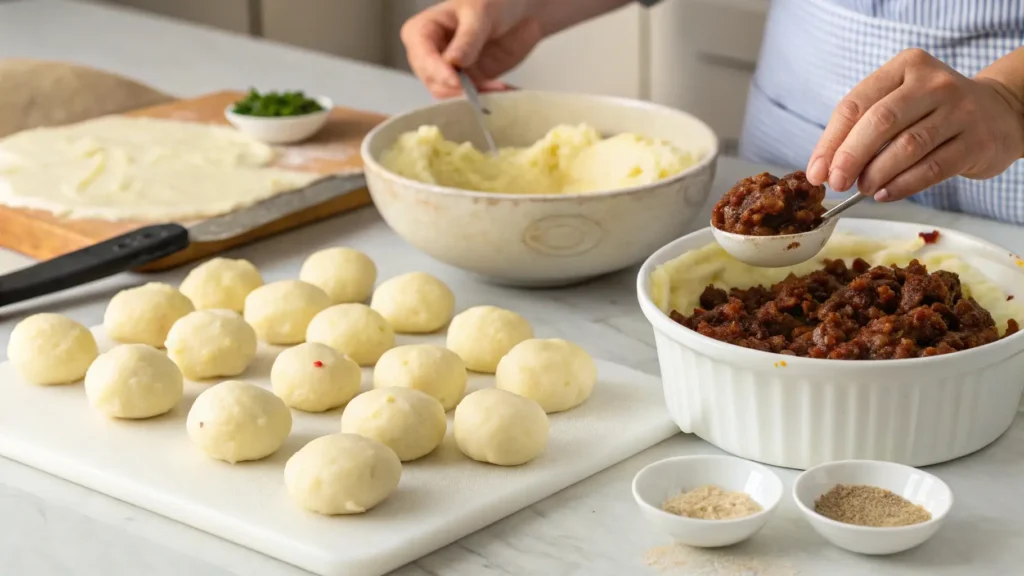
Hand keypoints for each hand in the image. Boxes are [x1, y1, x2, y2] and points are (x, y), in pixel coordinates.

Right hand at [400, 0, 542, 98]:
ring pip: (451, 95)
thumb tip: (453, 62)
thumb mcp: (480, 13)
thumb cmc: (495, 1)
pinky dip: (488, 98)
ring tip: (498, 88)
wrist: (522, 9)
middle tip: (482, 89)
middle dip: (457, 89)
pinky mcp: (470, 81)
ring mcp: (450, 70)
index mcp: (423, 30)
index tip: (456, 81)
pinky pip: (472, 98)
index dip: (437, 71)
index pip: (421, 56)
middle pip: (433, 81)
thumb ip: (467, 39)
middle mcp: (431, 54)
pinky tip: (505, 90)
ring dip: (475, 96)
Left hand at [805, 48, 1023, 201]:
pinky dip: (903, 185)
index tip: (816, 171)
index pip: (856, 104)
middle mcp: (934, 83)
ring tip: (863, 189)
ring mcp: (960, 110)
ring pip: (907, 145)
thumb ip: (862, 128)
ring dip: (877, 173)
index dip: (831, 141)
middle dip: (850, 156)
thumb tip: (825, 168)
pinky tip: (885, 193)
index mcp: (906, 67)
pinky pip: (933, 168)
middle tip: (836, 183)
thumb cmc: (932, 111)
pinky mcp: (976, 141)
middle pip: (881, 121)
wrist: (999, 112)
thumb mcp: (899, 102)